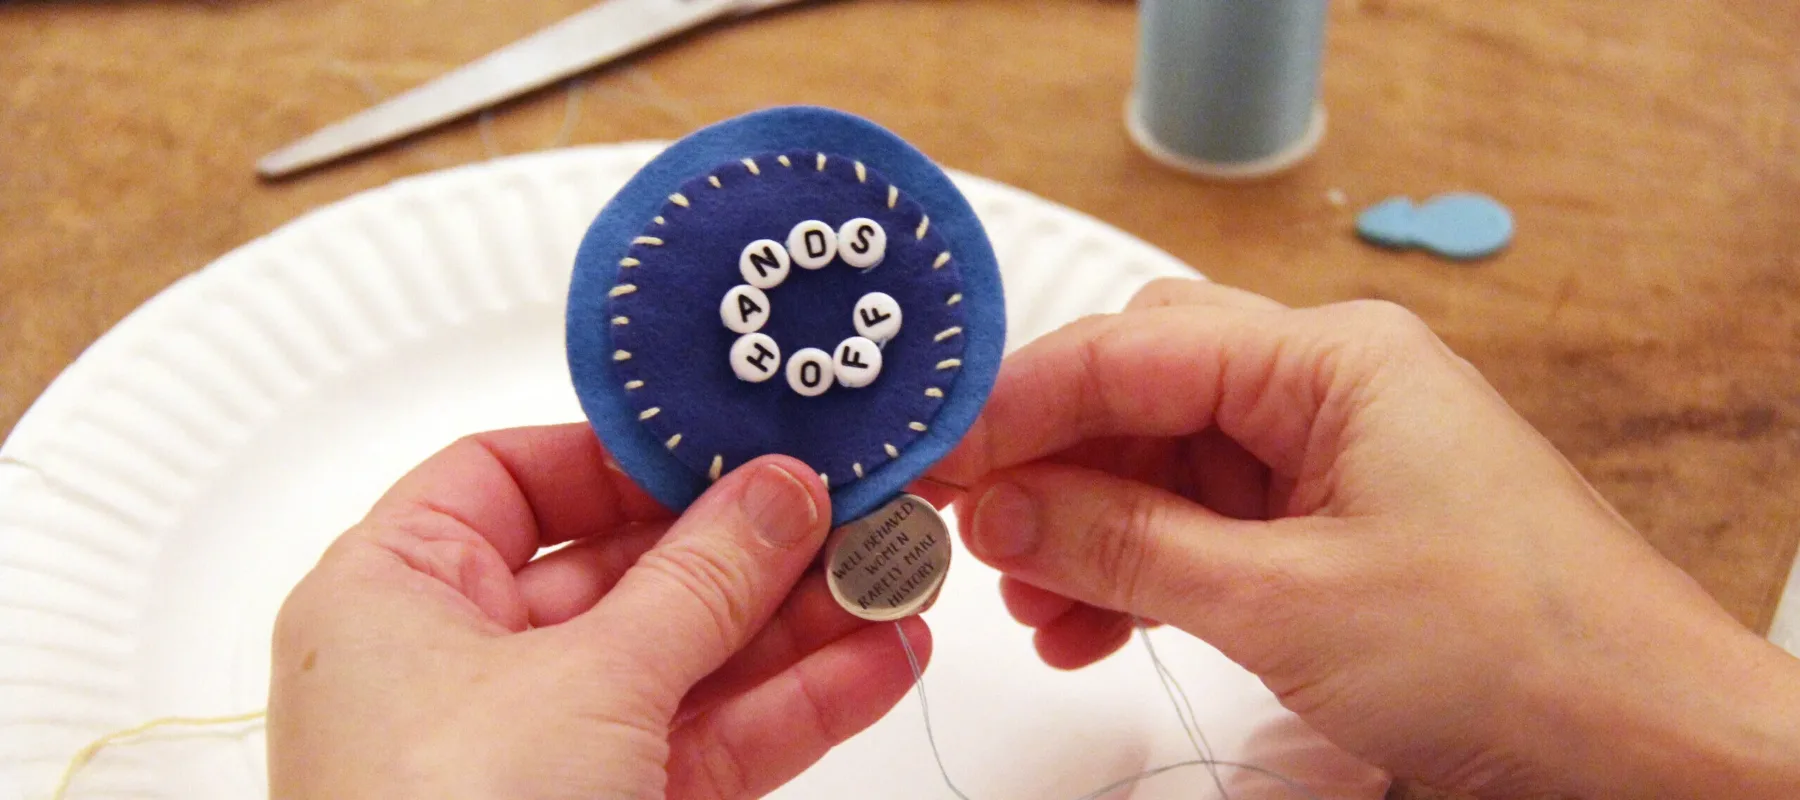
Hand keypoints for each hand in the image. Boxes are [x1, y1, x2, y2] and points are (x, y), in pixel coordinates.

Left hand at [268, 424, 928, 798]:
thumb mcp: (586, 680)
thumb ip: (700, 579)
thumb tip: (778, 491)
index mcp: (398, 594)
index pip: (510, 476)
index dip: (623, 455)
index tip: (731, 442)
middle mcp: (464, 663)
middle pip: (624, 568)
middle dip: (750, 546)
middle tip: (852, 507)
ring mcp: (542, 747)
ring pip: (685, 658)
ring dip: (796, 624)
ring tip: (896, 577)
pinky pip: (710, 739)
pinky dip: (794, 705)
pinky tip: (880, 662)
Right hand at [937, 280, 1799, 798]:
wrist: (1645, 747)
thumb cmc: (1518, 653)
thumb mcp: (1282, 600)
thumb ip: (1124, 544)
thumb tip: (1001, 508)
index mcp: (1332, 359)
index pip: (1133, 349)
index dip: (1019, 403)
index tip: (936, 456)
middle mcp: (1331, 389)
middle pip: (1143, 395)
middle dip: (1050, 466)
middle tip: (966, 527)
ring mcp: (1334, 459)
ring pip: (1165, 465)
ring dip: (1087, 530)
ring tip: (1026, 601)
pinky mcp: (1337, 526)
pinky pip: (1207, 524)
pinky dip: (1142, 570)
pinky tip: (1089, 623)